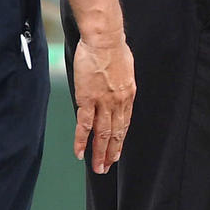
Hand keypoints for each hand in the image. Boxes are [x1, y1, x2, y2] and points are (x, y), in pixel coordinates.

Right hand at [71, 33, 134, 173]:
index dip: (120, 139)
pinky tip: (80, 153)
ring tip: (98, 168)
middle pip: (116, 133)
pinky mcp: (87, 99)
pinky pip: (84, 125)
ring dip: (100, 153)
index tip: (117, 151)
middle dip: (112, 152)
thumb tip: (118, 89)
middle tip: (108, 167)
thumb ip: (122, 85)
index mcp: (129, 96)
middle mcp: (119, 103)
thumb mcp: (126, 71)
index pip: (125, 124)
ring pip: (102, 133)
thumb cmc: (114, 50)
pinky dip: (82, 140)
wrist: (105, 41)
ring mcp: (104, 103)